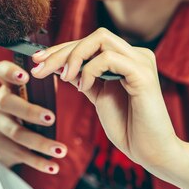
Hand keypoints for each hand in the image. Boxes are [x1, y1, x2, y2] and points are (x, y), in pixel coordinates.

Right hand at [0, 60, 67, 173]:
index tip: (27, 76)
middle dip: (30, 111)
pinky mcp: (0, 147)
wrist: (1, 141)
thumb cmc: (24, 109)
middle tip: (51, 118)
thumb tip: (68, 71)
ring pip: (17, 133)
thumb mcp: (28, 96)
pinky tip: (54, 166)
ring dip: (40, 142)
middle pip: (8, 104)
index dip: (10, 71)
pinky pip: (20, 155)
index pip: (1, 71)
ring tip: (61, 150)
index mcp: (5, 86)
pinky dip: (38, 162)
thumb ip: (42, 86)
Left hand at [30, 28, 188, 188]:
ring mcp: (141, 61)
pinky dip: (90, 70)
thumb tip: (61, 63)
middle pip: (92, 37)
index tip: (37, 60)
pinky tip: (84, 87)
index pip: (90, 42)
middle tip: (39, 69)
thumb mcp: (99, 96)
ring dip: (74, 57)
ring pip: (100, 39)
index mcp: (127, 58)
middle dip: (61, 51)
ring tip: (65, 79)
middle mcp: (136, 54)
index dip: (62, 48)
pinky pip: (108, 58)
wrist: (151, 152)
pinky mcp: (143, 74)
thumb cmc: (128, 127)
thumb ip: (84, 77)